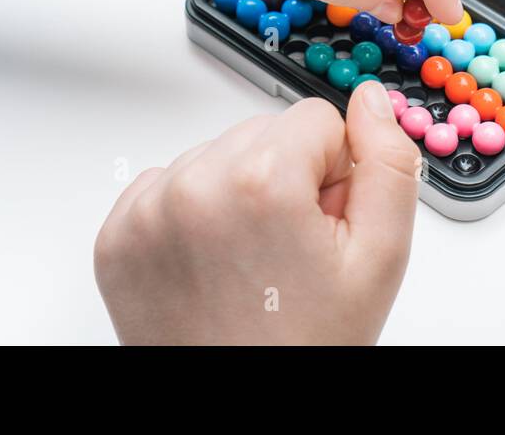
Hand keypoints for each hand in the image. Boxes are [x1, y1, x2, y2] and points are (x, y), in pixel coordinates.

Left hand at [94, 81, 420, 344]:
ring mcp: (146, 212)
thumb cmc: (304, 345)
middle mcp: (192, 186)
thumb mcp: (380, 257)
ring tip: (251, 262)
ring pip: (217, 155)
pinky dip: (194, 214)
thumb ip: (387, 163)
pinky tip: (213, 263)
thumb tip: (370, 100)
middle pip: (264, 134)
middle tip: (290, 253)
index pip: (317, 119)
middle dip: (287, 179)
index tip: (322, 227)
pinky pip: (169, 185)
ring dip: (239, 194)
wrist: (238, 412)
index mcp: (259, 182)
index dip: (334, 175)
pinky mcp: (117, 235)